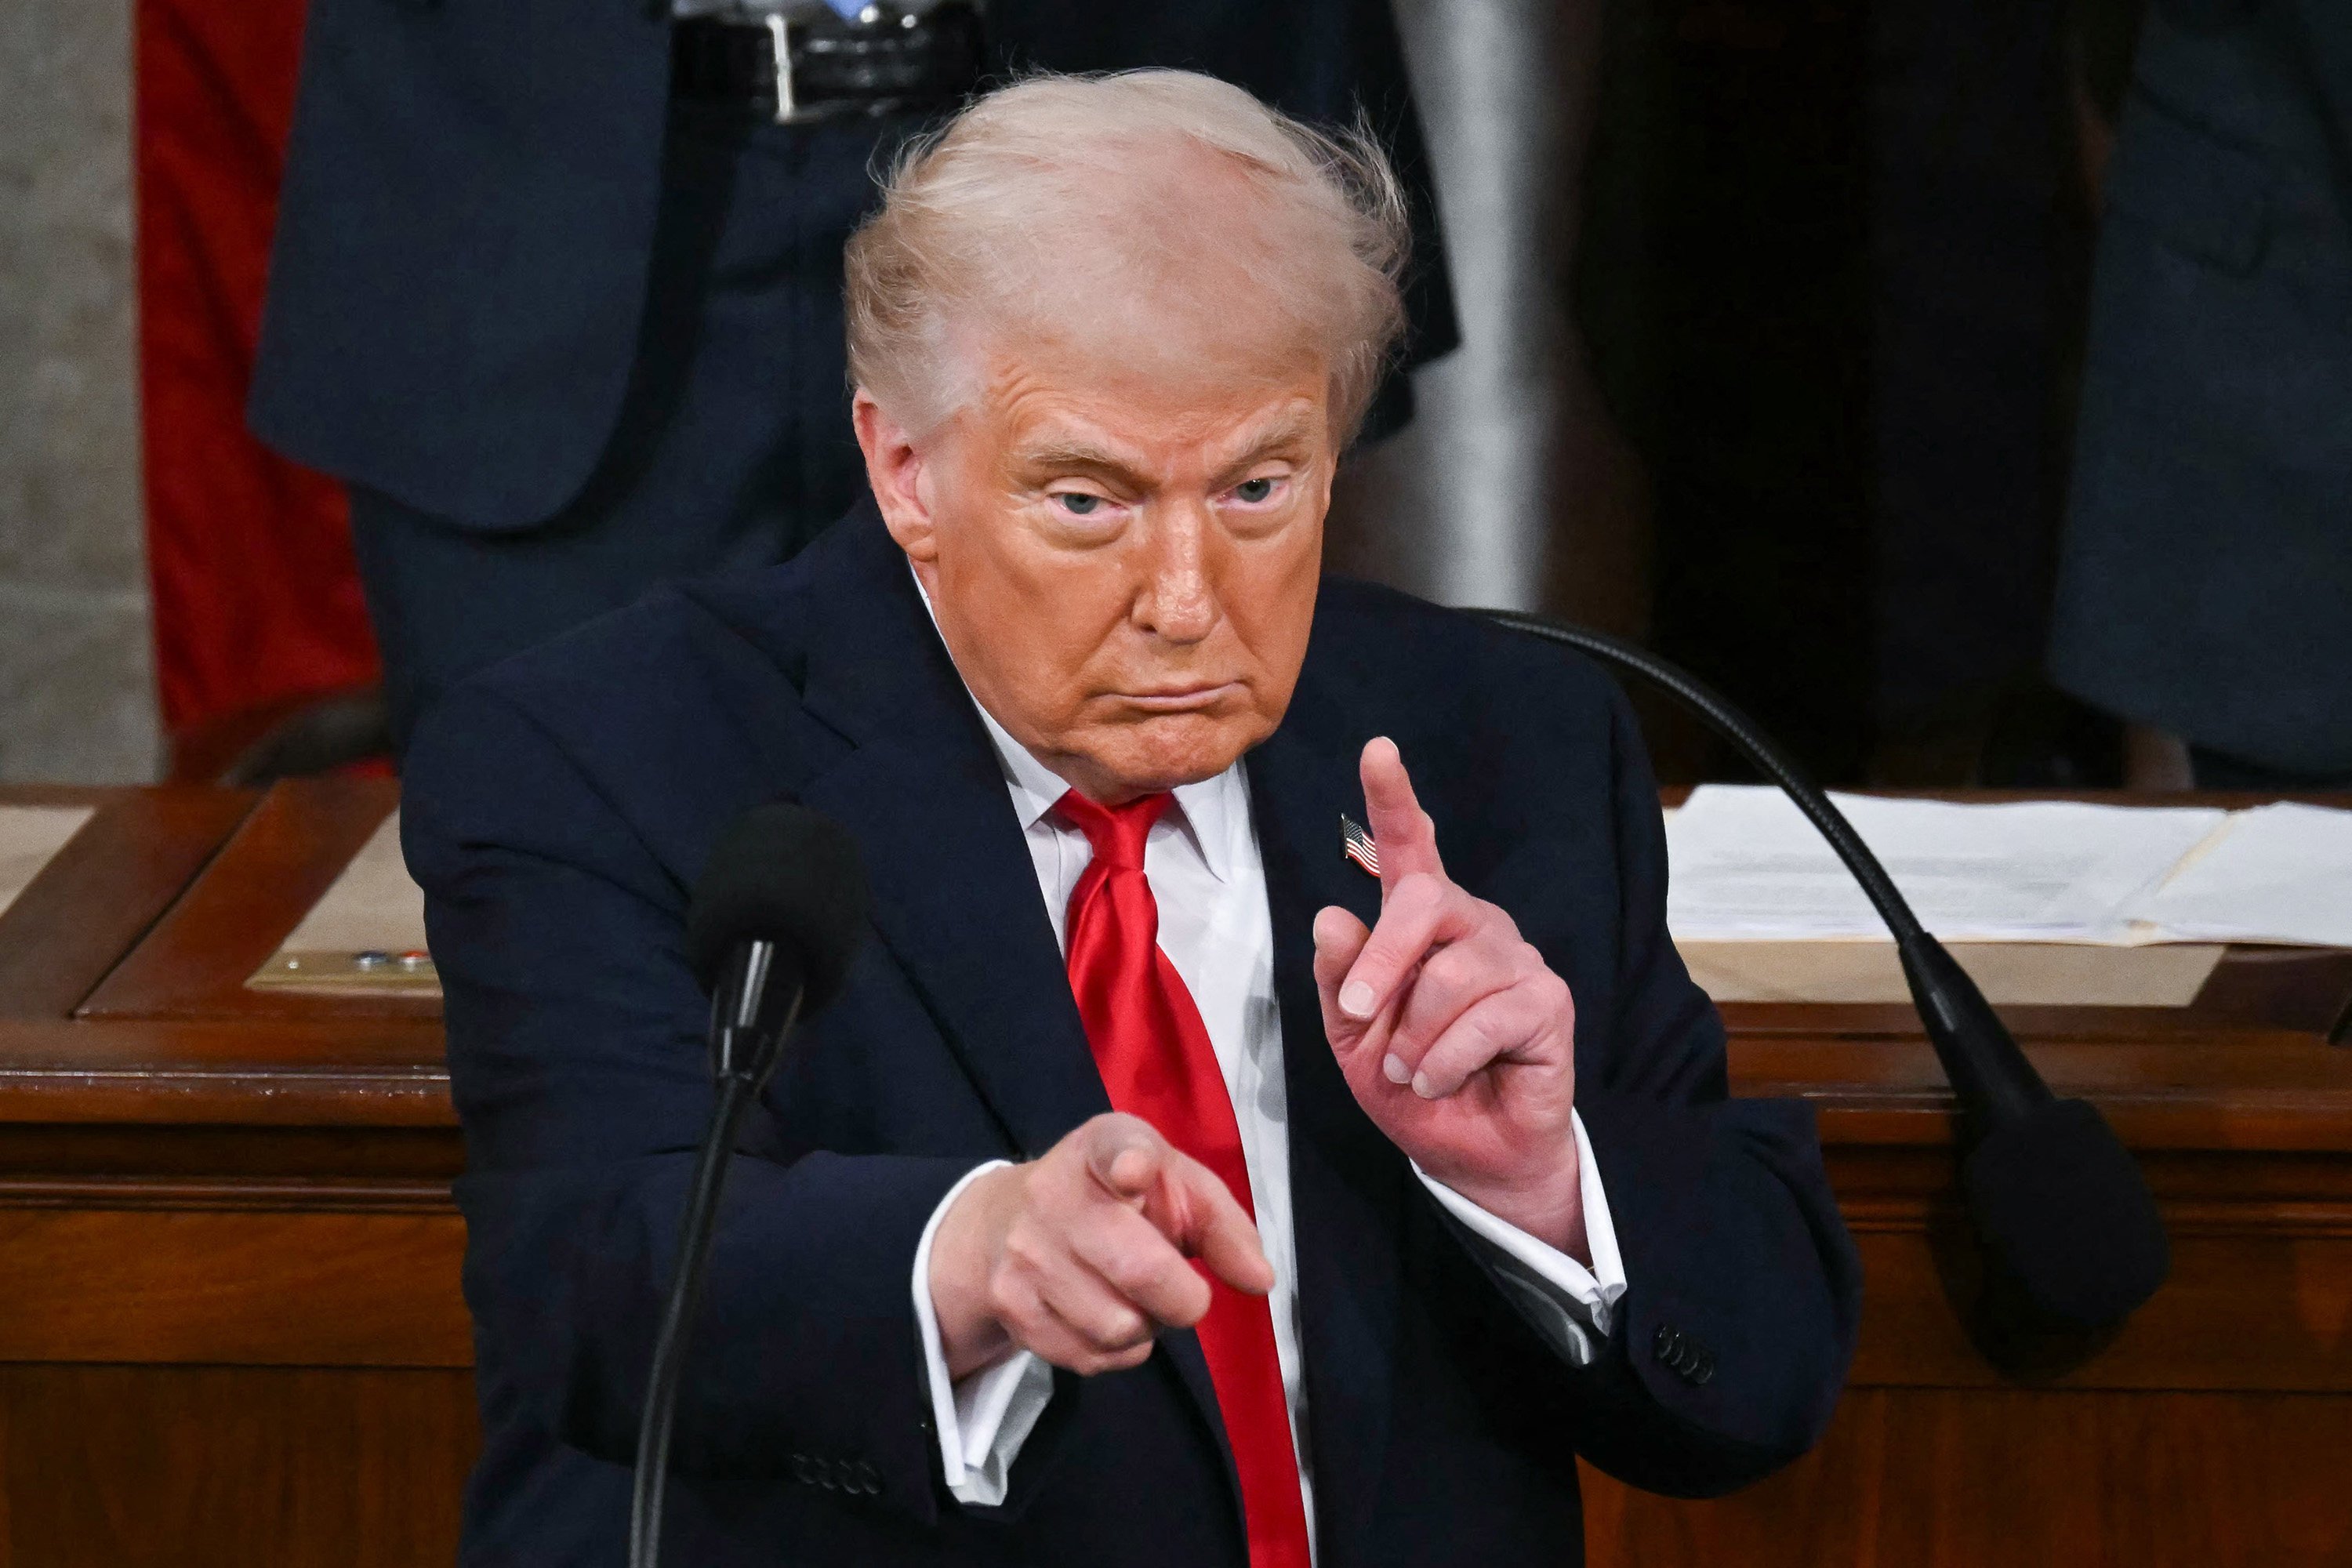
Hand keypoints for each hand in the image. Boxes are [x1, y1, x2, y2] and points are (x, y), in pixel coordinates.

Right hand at [927, 1112, 1273, 1379]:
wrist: (1003, 1223)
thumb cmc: (1113, 1199)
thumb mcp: (1173, 1187)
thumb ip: (1222, 1225)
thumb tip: (1260, 1280)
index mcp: (1101, 1148)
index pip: (1113, 1149)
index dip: (1129, 1162)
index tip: (1135, 1171)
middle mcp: (1053, 1196)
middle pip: (1141, 1272)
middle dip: (1183, 1297)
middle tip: (1181, 1290)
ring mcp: (1024, 1256)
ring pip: (1120, 1328)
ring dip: (1145, 1327)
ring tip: (1131, 1296)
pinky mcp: (1012, 1309)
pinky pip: (1092, 1357)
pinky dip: (1115, 1350)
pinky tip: (1102, 1314)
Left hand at [1314, 738, 1587, 1258]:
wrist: (1468, 1155)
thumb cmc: (1412, 1085)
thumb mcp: (1353, 1038)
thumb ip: (1337, 979)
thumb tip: (1332, 914)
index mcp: (1422, 925)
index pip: (1409, 848)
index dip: (1393, 798)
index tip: (1379, 749)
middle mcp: (1473, 926)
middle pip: (1423, 899)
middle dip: (1380, 961)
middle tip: (1358, 1016)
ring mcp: (1516, 960)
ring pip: (1449, 973)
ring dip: (1413, 1035)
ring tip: (1412, 1070)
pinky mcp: (1547, 1004)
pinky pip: (1484, 1018)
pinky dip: (1446, 1059)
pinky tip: (1442, 1079)